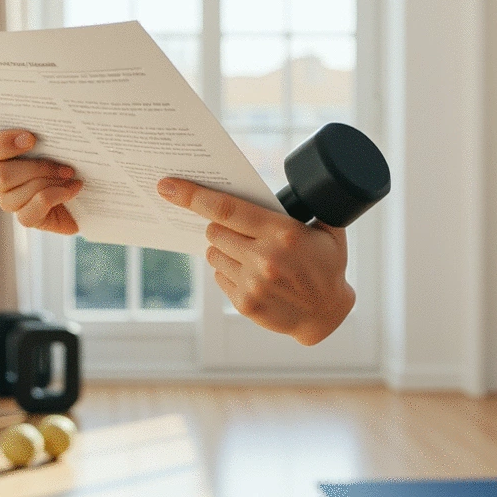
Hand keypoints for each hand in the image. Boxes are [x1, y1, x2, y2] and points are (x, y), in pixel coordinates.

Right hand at [0, 129, 82, 234]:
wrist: (87, 191)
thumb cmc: (66, 159)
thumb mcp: (54, 141)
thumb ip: (43, 130)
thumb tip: (52, 118)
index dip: (0, 144)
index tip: (31, 139)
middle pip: (0, 175)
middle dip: (36, 167)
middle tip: (65, 164)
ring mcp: (10, 201)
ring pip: (15, 195)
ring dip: (49, 181)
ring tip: (70, 175)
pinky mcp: (27, 218)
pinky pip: (30, 211)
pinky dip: (56, 196)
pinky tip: (72, 189)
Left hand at [156, 178, 354, 344]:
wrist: (327, 314)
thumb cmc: (326, 266)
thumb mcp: (329, 230)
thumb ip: (308, 206)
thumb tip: (274, 182)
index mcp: (283, 233)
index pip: (226, 208)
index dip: (192, 195)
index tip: (167, 186)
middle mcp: (264, 258)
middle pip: (214, 230)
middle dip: (220, 225)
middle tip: (240, 229)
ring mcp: (252, 283)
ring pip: (214, 253)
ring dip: (224, 248)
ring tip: (250, 253)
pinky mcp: (244, 303)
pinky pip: (219, 275)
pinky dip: (229, 270)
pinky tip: (252, 274)